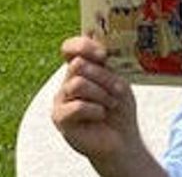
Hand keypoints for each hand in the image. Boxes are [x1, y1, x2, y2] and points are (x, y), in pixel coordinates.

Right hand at [51, 36, 160, 175]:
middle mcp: (67, 81)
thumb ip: (108, 65)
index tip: (103, 55)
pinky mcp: (59, 117)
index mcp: (81, 68)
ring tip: (111, 104)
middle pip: (78, 65)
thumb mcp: (118, 80)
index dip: (83, 45)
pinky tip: (101, 114)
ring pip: (78, 84)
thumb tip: (103, 49)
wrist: (121, 137)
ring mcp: (61, 99)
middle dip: (104, 76)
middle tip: (118, 90)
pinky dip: (95, 110)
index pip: (70, 47)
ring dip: (101, 94)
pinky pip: (77, 106)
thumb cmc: (119, 106)